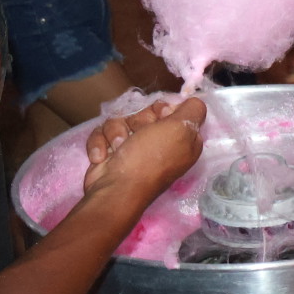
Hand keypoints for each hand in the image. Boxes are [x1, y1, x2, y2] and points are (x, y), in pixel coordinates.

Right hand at [83, 96, 205, 197]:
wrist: (115, 190)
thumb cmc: (150, 159)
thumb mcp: (182, 130)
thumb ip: (193, 111)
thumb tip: (192, 102)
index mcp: (181, 139)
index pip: (173, 110)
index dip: (164, 110)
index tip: (162, 117)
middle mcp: (159, 143)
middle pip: (145, 112)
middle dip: (138, 121)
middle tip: (138, 134)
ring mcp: (133, 148)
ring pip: (121, 120)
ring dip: (116, 132)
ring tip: (119, 148)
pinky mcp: (111, 152)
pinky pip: (102, 133)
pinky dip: (100, 144)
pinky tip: (103, 158)